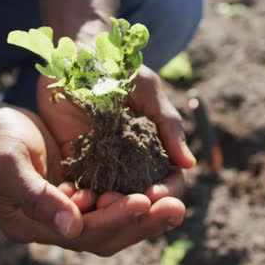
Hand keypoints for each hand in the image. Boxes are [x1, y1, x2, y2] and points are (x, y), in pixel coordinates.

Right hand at [0, 105, 185, 255]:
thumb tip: (72, 227)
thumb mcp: (8, 163)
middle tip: (177, 207)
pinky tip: (156, 187)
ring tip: (176, 201)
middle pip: (103, 235)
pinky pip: (109, 202)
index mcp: (30, 225)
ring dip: (144, 214)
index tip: (145, 200)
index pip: (80, 233)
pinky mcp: (75, 191)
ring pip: (110, 222)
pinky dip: (132, 197)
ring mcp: (64, 210)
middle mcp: (51, 225)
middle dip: (141, 223)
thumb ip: (37, 197)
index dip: (114, 219)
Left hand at [37, 65, 195, 252]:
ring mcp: (103, 165)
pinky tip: (76, 199)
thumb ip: (168, 124)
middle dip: (136, 206)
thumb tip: (189, 164)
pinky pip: (79, 187)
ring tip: (99, 203)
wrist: (76, 57)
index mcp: (154, 149)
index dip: (166, 192)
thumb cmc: (118, 69)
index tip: (155, 195)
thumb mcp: (148, 91)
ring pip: (111, 199)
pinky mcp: (74, 162)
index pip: (169, 180)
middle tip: (122, 203)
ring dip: (107, 207)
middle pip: (141, 197)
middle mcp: (131, 162)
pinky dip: (80, 197)